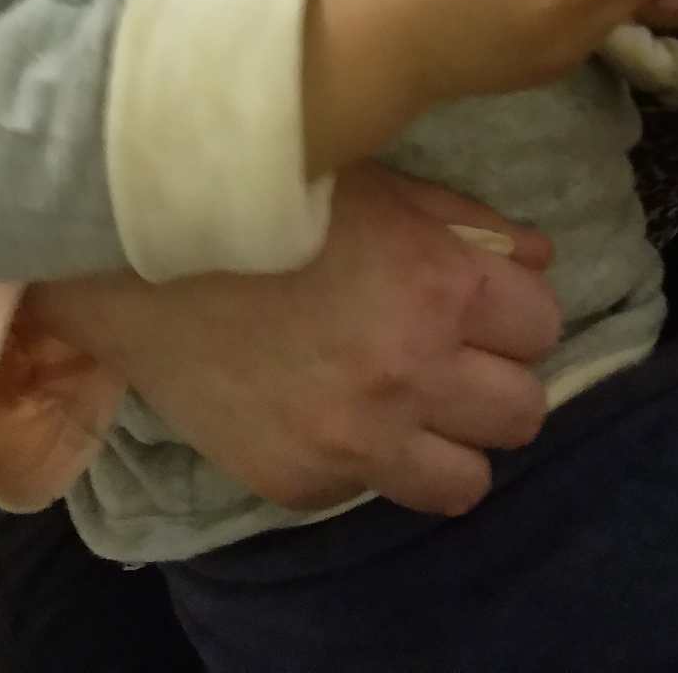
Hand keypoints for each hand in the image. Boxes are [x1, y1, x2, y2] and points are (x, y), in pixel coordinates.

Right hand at [26, 162, 560, 516]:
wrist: (136, 261)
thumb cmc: (261, 201)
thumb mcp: (372, 184)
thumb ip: (462, 221)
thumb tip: (536, 258)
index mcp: (436, 285)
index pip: (541, 323)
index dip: (512, 308)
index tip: (477, 299)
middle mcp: (409, 372)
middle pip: (523, 410)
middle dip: (493, 376)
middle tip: (447, 352)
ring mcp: (356, 440)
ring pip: (470, 480)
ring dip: (449, 438)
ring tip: (408, 401)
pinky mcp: (302, 483)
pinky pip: (377, 493)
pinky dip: (369, 460)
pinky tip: (329, 409)